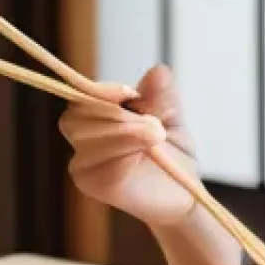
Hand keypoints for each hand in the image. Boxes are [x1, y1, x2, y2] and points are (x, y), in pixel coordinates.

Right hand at [59, 65, 199, 228]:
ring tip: (157, 137)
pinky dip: (125, 152)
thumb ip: (161, 95)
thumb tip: (158, 71)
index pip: (82, 97)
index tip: (130, 92)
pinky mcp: (94, 184)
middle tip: (155, 124)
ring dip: (126, 133)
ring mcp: (85, 164)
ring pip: (88, 138)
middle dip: (118, 115)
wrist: (185, 193)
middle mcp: (85, 140)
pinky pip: (100, 164)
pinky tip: (145, 151)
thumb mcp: (171, 117)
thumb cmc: (173, 155)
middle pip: (79, 116)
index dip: (102, 91)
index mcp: (100, 118)